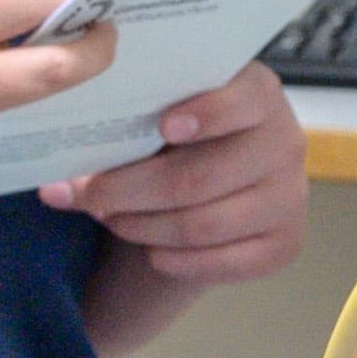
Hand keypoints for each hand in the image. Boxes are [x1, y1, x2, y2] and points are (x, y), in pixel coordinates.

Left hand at [54, 62, 311, 285]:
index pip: (243, 100)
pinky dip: (175, 260)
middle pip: (199, 177)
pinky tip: (150, 251)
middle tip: (86, 193)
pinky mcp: (284, 244)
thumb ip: (137, 116)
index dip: (206, 114)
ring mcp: (289, 197)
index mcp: (259, 94)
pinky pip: (222, 263)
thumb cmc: (178, 138)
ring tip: (109, 217)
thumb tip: (67, 158)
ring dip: (143, 226)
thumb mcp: (165, 110)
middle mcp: (285, 143)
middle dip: (130, 189)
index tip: (163, 126)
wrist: (211, 183)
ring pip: (202, 224)